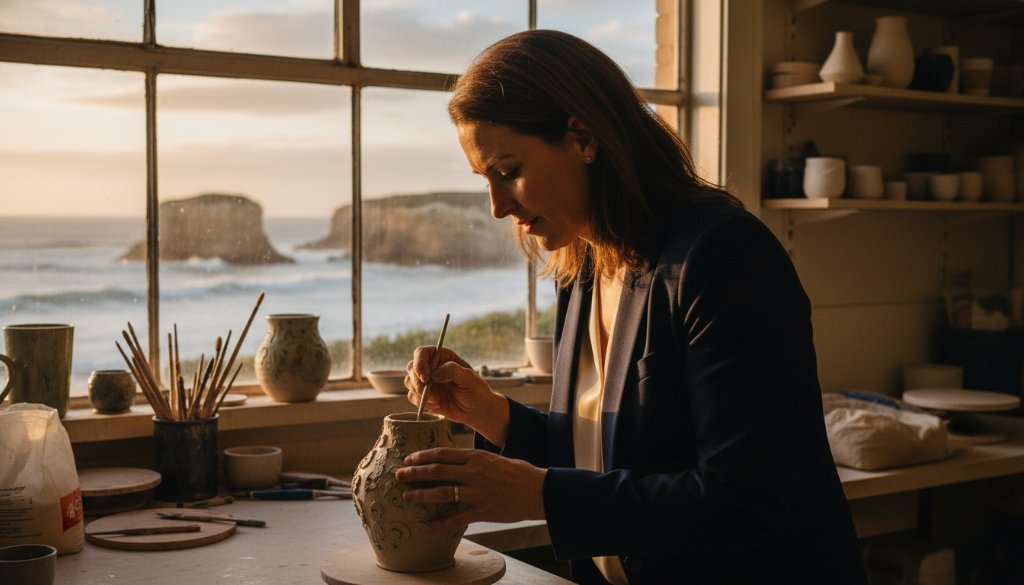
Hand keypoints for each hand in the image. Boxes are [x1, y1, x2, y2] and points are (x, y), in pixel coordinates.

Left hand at [394, 448, 545, 532]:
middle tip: (399, 475)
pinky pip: (456, 518)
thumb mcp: (496, 459)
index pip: (442, 454)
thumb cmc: (520, 473)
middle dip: (414, 473)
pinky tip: (428, 526)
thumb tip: (459, 462)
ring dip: (421, 494)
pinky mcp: (482, 511)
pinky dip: (440, 524)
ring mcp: (477, 492)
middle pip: (436, 471)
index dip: (422, 456)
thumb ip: (476, 461)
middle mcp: (473, 473)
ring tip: (407, 496)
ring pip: (442, 493)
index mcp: (476, 457)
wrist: (539, 491)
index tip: (409, 458)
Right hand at [404, 346, 509, 445]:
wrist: (477, 411)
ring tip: (437, 400)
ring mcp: (427, 382)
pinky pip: (412, 397)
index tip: (425, 377)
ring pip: (409, 382)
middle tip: (429, 393)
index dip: (419, 363)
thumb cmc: (477, 390)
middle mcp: (431, 367)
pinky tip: (436, 405)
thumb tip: (435, 373)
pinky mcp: (424, 396)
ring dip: (419, 393)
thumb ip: (453, 371)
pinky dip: (421, 403)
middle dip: (417, 382)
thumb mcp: (469, 378)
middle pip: (411, 368)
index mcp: (442, 357)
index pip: (421, 353)